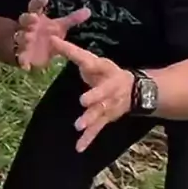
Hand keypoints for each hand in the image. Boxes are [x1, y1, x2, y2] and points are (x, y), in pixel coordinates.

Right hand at [16, 0, 90, 69]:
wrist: (38, 52)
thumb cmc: (48, 35)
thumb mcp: (60, 27)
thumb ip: (72, 19)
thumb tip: (88, 10)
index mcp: (36, 17)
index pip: (35, 7)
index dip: (38, 2)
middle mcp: (28, 27)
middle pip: (24, 19)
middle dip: (27, 18)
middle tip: (34, 18)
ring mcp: (24, 40)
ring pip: (19, 37)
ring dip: (22, 37)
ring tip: (28, 38)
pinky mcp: (23, 55)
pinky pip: (20, 57)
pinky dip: (22, 61)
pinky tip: (26, 65)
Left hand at [50, 37, 133, 151]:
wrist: (135, 90)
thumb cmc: (106, 72)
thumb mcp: (92, 61)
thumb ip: (72, 53)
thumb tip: (51, 39)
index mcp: (104, 69)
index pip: (88, 61)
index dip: (73, 54)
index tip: (59, 48)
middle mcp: (109, 88)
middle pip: (101, 93)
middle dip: (94, 97)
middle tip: (83, 100)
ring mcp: (108, 105)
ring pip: (99, 113)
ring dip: (90, 119)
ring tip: (79, 126)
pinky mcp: (106, 118)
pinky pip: (97, 130)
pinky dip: (88, 139)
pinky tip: (79, 148)